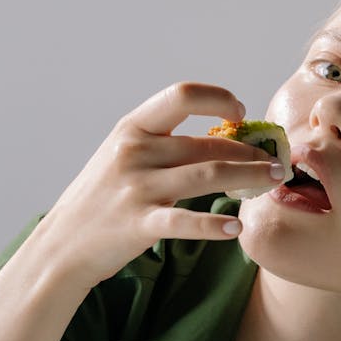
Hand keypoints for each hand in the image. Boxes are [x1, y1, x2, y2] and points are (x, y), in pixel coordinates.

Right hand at [43, 82, 285, 286]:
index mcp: (132, 128)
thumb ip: (163, 145)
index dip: (217, 98)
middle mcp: (135, 152)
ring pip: (207, 174)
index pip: (181, 96)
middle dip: (250, 150)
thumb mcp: (123, 157)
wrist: (63, 244)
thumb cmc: (101, 200)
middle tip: (277, 161)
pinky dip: (214, 224)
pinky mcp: (140, 224)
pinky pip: (185, 222)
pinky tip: (236, 228)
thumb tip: (220, 138)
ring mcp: (137, 187)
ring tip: (273, 180)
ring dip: (248, 175)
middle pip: (206, 142)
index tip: (240, 111)